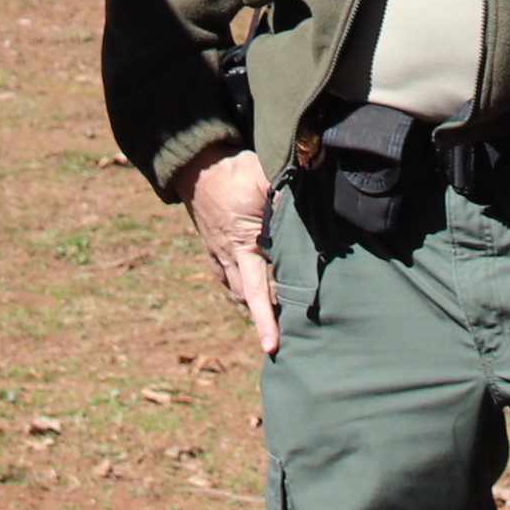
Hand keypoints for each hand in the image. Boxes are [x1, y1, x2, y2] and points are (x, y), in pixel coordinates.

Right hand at [178, 143, 278, 356]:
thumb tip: (315, 206)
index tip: (273, 345)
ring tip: (275, 316)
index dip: (267, 318)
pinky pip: (227, 276)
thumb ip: (287, 196)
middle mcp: (230, 256)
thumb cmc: (233, 171)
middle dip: (262, 322)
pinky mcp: (214, 247)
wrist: (195, 165)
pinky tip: (255, 288)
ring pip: (237, 290)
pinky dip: (241, 286)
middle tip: (276, 345)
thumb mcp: (264, 176)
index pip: (258, 291)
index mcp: (244, 245)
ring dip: (254, 303)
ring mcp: (220, 254)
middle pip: (247, 298)